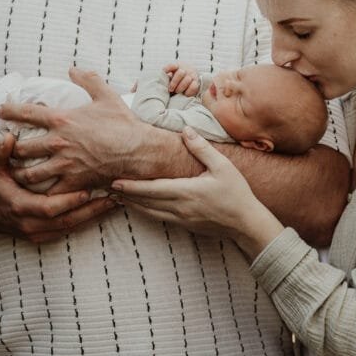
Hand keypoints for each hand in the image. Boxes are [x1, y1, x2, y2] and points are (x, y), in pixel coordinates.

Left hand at [0, 67, 148, 192]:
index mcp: (62, 120)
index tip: (0, 111)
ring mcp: (64, 165)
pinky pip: (50, 192)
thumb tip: (73, 68)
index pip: (27, 113)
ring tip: (17, 174)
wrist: (139, 151)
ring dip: (22, 174)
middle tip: (10, 150)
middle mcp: (58, 143)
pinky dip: (42, 192)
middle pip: (22, 149)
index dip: (9, 111)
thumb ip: (88, 79)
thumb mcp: (106, 95)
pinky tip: (39, 192)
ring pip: (30, 174)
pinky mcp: (73, 182)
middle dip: (12, 150)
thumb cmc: (123, 124)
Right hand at [0, 132, 114, 242]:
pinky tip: (103, 211)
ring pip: (71, 228)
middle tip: (113, 198)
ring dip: (94, 217)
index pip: (49, 208)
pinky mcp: (44, 237)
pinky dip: (86, 221)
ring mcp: (37, 233)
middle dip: (91, 211)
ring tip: (115, 203)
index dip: (68, 200)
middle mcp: (30, 224)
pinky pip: (69, 231)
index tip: (87, 190)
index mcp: (19, 207)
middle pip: (66, 221)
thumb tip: (9, 137)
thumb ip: (0, 152)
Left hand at [111, 128, 284, 258]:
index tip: (115, 181)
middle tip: (108, 187)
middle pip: (146, 202)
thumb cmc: (237, 193)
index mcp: (186, 191)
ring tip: (119, 196)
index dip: (132, 186)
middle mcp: (180, 207)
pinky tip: (141, 207)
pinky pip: (160, 217)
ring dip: (134, 204)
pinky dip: (146, 211)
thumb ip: (202, 148)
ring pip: (150, 212)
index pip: (152, 189)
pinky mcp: (186, 225)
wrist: (247, 223)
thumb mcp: (222, 166)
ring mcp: (182, 219)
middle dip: (127, 195)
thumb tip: (185, 130)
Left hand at [164, 62, 200, 95]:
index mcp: (176, 66)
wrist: (189, 80)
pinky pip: (194, 86)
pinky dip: (189, 91)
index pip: (171, 65)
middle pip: (180, 73)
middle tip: (170, 89)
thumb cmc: (176, 80)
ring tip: (177, 92)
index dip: (169, 68)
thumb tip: (161, 79)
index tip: (168, 74)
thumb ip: (165, 76)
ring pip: (187, 79)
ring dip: (181, 87)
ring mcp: (192, 75)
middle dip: (174, 82)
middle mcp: (185, 69)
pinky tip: (185, 94)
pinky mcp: (196, 82)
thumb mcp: (169, 76)